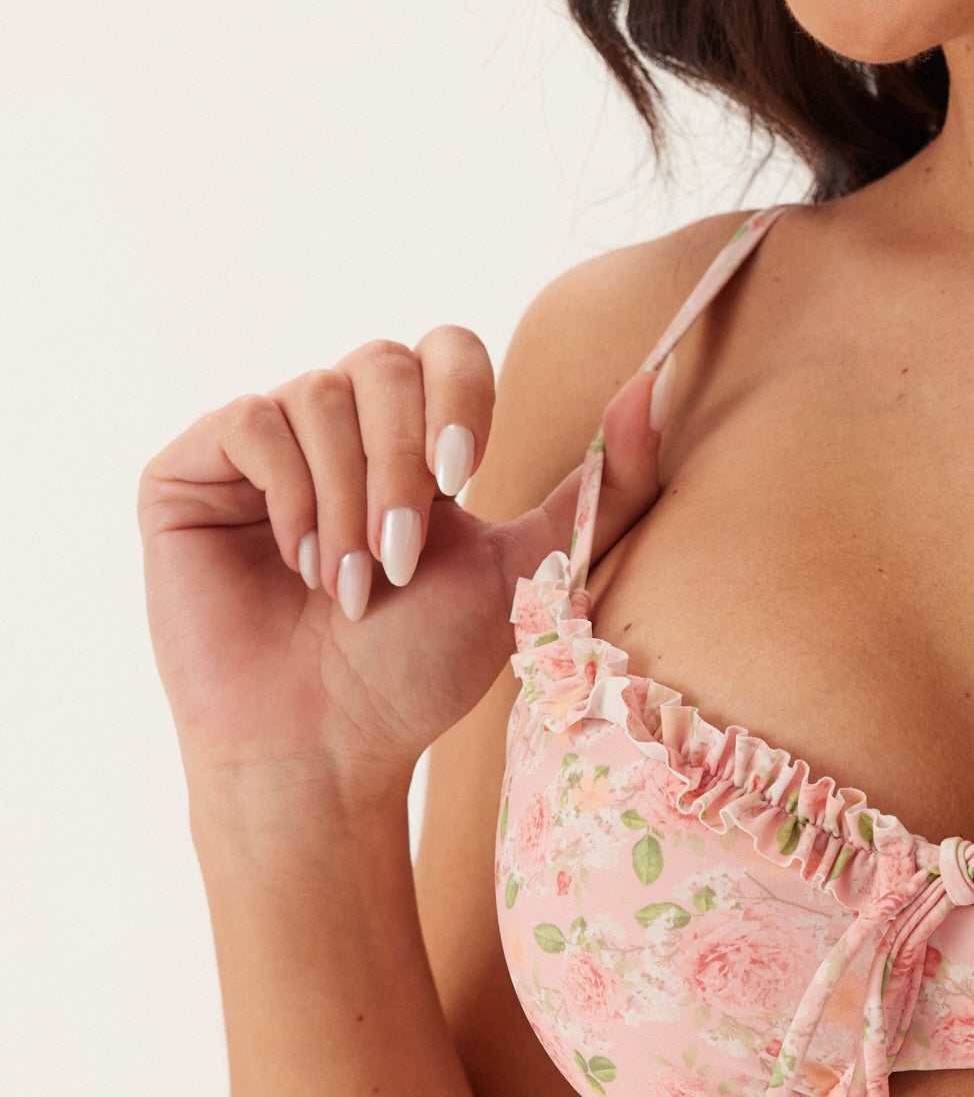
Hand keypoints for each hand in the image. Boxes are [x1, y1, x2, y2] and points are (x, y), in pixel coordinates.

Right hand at [140, 328, 664, 808]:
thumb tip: (660, 387)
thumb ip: (603, 488)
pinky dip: (286, 490)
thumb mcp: (529, 570)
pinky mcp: (189, 472)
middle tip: (401, 559)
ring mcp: (259, 448)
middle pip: (383, 362)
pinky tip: (296, 560)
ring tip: (350, 586)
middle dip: (404, 462)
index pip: (446, 348)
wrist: (326, 749)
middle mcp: (335, 430)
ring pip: (317, 393)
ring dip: (348, 496)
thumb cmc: (418, 672)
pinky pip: (247, 420)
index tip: (467, 479)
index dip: (462, 396)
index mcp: (413, 442)